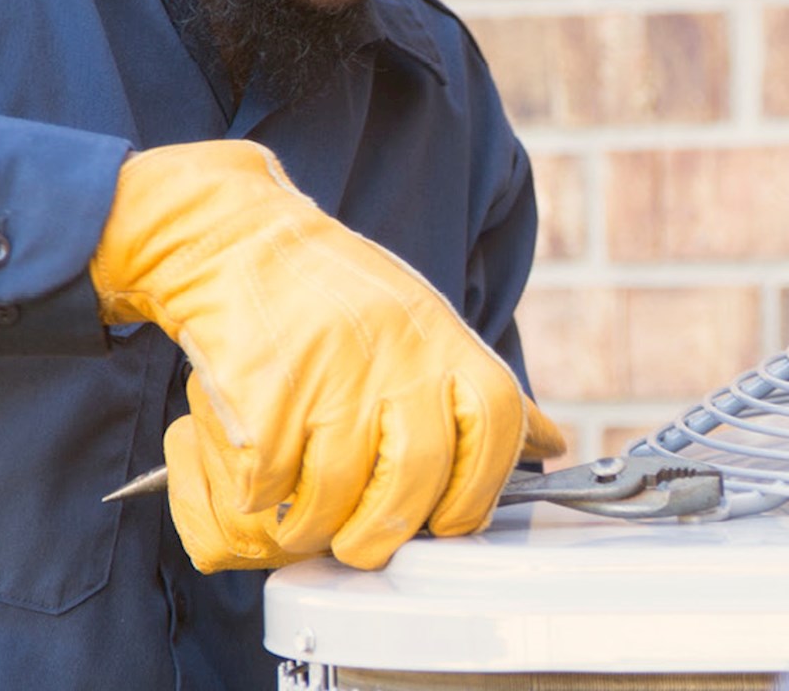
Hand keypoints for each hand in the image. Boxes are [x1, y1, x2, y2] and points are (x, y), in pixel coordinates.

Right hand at [91, 139, 566, 570]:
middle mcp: (395, 353)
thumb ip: (479, 391)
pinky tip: (261, 480)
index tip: (452, 522)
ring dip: (317, 526)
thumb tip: (549, 442)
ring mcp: (330, 370)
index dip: (481, 488)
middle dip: (390, 530)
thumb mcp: (424, 325)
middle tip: (365, 546)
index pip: (496, 422)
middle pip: (418, 472)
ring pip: (338, 491)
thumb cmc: (335, 293)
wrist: (239, 241)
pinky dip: (262, 495)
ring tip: (304, 523)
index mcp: (441, 339)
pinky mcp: (266, 389)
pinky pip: (272, 479)